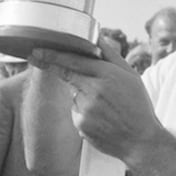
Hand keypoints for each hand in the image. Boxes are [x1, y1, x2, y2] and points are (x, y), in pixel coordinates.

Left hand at [29, 36, 159, 162]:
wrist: (141, 140)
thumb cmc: (137, 105)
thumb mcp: (130, 75)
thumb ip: (110, 54)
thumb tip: (97, 35)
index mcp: (107, 75)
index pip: (73, 61)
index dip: (52, 55)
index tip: (36, 50)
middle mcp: (94, 91)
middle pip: (66, 74)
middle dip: (50, 64)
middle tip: (35, 57)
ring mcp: (86, 109)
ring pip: (74, 94)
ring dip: (82, 95)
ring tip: (105, 106)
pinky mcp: (81, 125)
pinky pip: (76, 112)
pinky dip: (84, 112)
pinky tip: (101, 118)